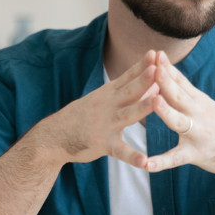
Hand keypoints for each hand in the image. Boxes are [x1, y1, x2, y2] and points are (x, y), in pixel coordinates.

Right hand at [34, 50, 158, 168]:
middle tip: (160, 68)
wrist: (54, 136)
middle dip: (145, 79)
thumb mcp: (102, 98)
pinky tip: (144, 161)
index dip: (142, 64)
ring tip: (156, 102)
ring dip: (142, 107)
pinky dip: (132, 156)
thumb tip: (149, 79)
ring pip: (127, 115)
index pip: (128, 76)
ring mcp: (105, 124)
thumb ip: (124, 89)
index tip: (156, 53)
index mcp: (109, 93)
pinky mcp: (103, 144)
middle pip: (130, 90)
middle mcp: (108, 105)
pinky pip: (120, 151)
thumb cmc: (83, 115)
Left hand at [145, 51, 214, 177]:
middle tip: (153, 67)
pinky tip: (147, 164)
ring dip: (166, 111)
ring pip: (179, 121)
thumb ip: (186, 92)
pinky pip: (176, 158)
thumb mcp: (207, 105)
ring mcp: (198, 133)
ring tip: (154, 101)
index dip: (168, 68)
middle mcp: (198, 113)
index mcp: (198, 101)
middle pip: (179, 95)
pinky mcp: (197, 154)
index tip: (155, 54)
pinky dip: (161, 162)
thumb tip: (168, 72)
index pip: (181, 81)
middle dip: (166, 81)